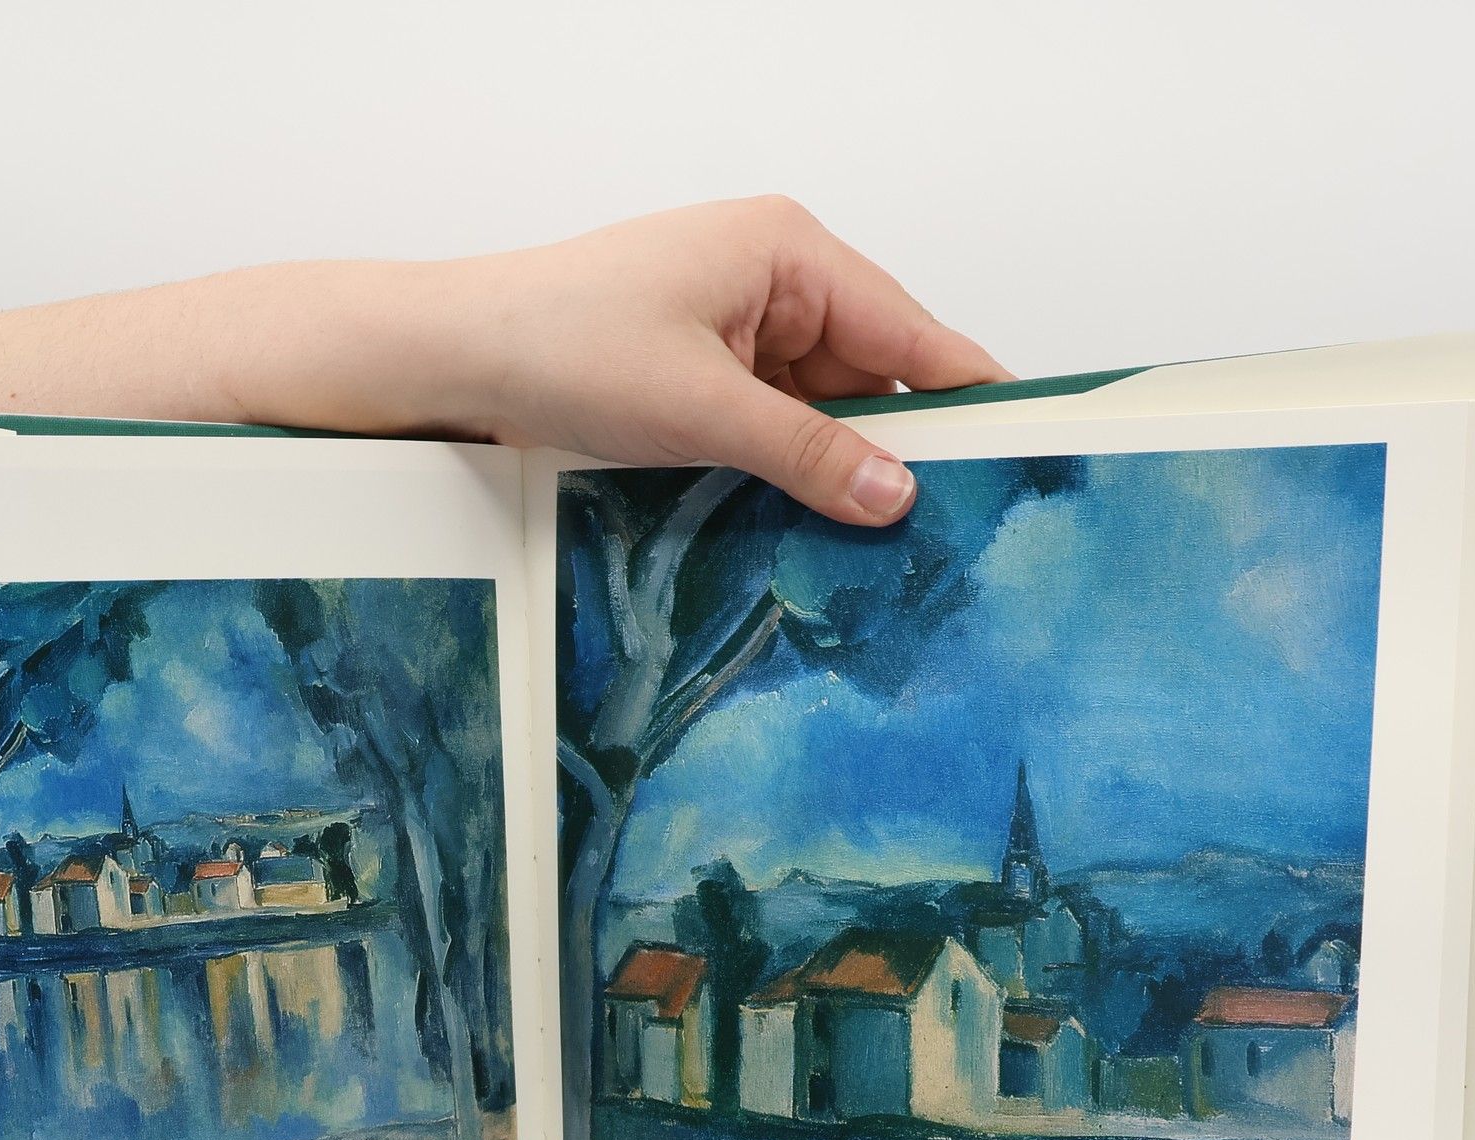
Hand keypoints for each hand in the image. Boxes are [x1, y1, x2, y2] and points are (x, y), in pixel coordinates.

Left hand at [0, 197, 1007, 525]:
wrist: (447, 356)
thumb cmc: (556, 343)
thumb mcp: (701, 409)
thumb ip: (809, 453)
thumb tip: (898, 494)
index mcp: (790, 252)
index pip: (917, 333)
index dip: (974, 401)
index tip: (1028, 463)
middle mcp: (773, 279)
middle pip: (878, 374)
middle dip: (906, 450)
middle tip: (953, 537)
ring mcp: (736, 326)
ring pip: (827, 410)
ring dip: (844, 471)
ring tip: (887, 551)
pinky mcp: (700, 372)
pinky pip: (775, 426)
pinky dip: (793, 472)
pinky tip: (812, 530)